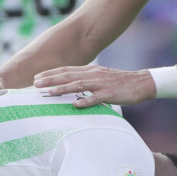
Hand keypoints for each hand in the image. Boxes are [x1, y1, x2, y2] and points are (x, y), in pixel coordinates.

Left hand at [33, 65, 156, 107]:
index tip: (36, 77)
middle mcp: (93, 74)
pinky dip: (85, 101)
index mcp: (90, 70)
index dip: (51, 73)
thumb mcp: (100, 77)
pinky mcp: (110, 94)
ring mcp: (101, 84)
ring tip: (48, 92)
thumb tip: (71, 86)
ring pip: (78, 85)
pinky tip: (75, 105)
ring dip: (62, 88)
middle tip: (35, 83)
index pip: (66, 70)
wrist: (141, 83)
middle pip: (68, 75)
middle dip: (50, 79)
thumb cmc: (120, 83)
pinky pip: (96, 98)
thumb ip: (86, 80)